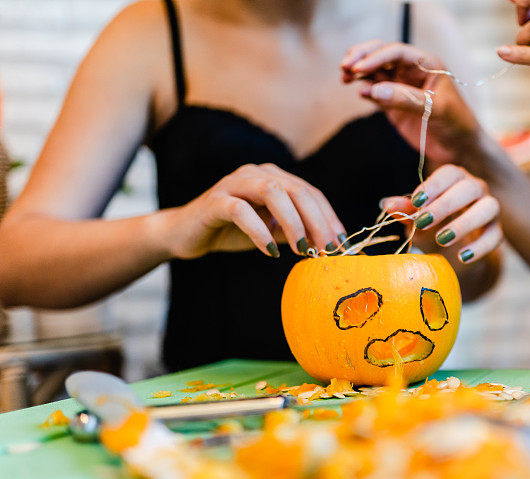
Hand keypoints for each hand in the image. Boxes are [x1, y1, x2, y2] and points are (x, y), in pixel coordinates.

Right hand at [160, 163, 345, 258]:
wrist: (187, 234)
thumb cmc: (233, 231)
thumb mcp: (272, 232)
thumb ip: (295, 232)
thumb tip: (328, 245)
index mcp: (274, 178)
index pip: (310, 193)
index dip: (328, 217)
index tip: (340, 244)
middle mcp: (257, 173)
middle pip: (297, 190)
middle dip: (316, 221)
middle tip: (326, 248)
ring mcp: (234, 183)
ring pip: (272, 192)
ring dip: (292, 222)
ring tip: (301, 249)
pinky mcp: (215, 200)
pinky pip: (241, 211)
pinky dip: (259, 231)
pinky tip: (270, 251)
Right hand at [341, 41, 481, 163]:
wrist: (459, 148)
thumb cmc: (456, 123)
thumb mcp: (436, 109)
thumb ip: (406, 99)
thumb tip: (373, 89)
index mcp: (427, 64)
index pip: (396, 52)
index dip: (376, 57)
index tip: (359, 68)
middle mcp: (411, 71)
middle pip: (381, 55)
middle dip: (361, 57)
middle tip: (344, 66)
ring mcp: (401, 88)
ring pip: (374, 73)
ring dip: (358, 72)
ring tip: (344, 78)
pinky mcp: (393, 105)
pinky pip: (375, 93)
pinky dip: (365, 91)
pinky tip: (360, 93)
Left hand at [380, 165, 502, 263]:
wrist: (451, 254)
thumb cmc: (431, 228)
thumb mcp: (415, 220)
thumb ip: (405, 211)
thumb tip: (386, 204)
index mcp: (455, 180)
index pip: (450, 173)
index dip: (434, 185)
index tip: (416, 203)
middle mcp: (476, 190)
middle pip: (470, 187)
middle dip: (446, 205)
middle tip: (423, 223)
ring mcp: (489, 211)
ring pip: (489, 208)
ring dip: (465, 223)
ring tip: (442, 239)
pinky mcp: (496, 233)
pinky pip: (495, 237)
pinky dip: (480, 247)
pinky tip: (462, 256)